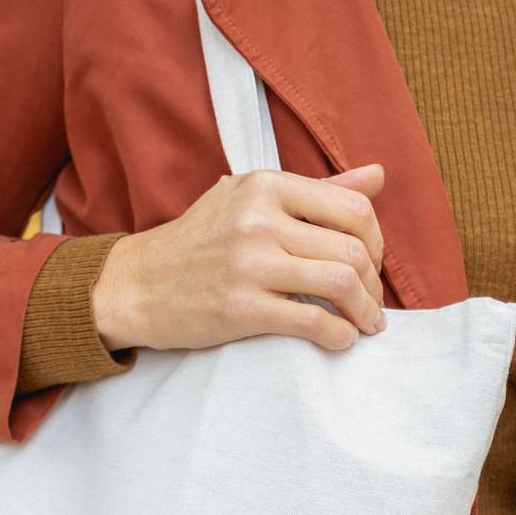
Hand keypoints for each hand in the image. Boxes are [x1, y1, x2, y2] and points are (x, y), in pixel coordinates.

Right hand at [90, 161, 387, 354]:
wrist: (137, 284)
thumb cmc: (201, 240)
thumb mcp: (251, 198)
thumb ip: (317, 190)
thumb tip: (378, 176)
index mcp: (266, 186)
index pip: (353, 208)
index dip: (376, 240)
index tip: (370, 263)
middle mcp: (258, 219)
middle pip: (353, 249)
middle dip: (373, 282)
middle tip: (371, 300)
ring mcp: (248, 263)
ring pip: (340, 282)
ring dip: (365, 310)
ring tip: (366, 323)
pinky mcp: (240, 308)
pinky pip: (312, 321)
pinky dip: (339, 335)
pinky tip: (340, 339)